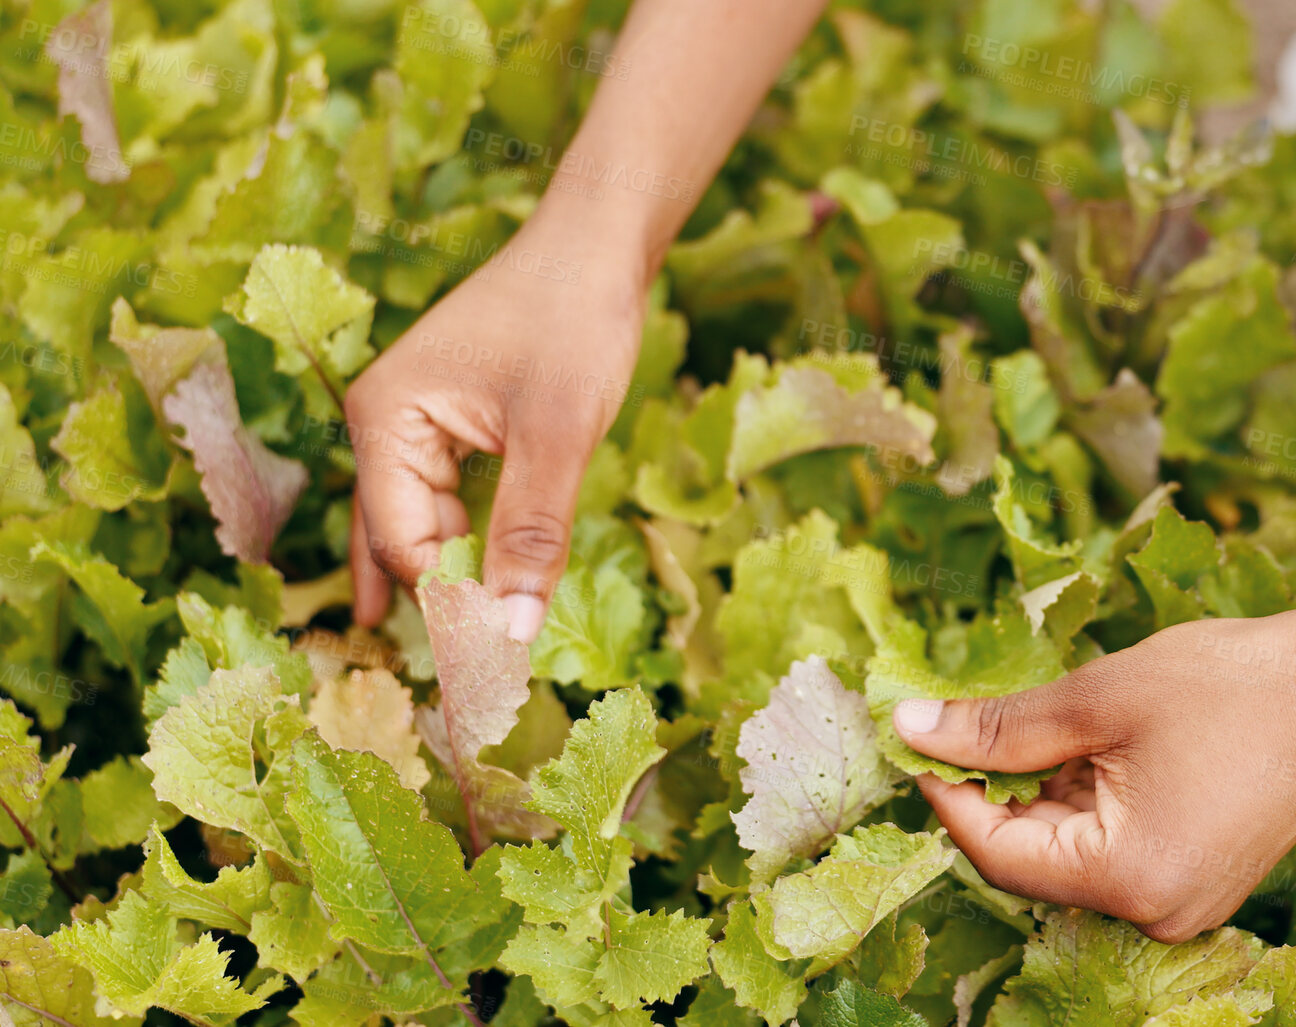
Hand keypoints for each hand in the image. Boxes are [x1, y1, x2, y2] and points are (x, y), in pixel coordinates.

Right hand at [345, 212, 646, 640]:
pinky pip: (450, 502)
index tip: (489, 669)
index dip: (446, 606)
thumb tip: (508, 632)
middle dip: (435, 605)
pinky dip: (468, 546)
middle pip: (401, 540)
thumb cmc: (575, 321)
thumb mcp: (559, 434)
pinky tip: (473, 596)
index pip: (404, 542)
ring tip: (460, 663)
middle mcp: (383, 422)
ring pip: (425, 525)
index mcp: (384, 419)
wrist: (600, 243)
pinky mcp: (455, 423)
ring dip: (451, 582)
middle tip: (464, 694)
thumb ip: (531, 533)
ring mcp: (415, 422)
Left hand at [896, 602, 1295, 941]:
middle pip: (1037, 860)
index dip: (950, 794)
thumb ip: (1001, 728)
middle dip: (999, 790)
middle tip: (965, 720)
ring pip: (1075, 853)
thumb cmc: (1230, 683)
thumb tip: (912, 731)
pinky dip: (1091, 801)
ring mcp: (1186, 906)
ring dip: (1046, 792)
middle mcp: (1160, 915)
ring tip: (1052, 720)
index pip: (1000, 854)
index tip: (917, 737)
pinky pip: (1117, 851)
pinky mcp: (1203, 880)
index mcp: (1132, 879)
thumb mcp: (1099, 697)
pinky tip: (1096, 745)